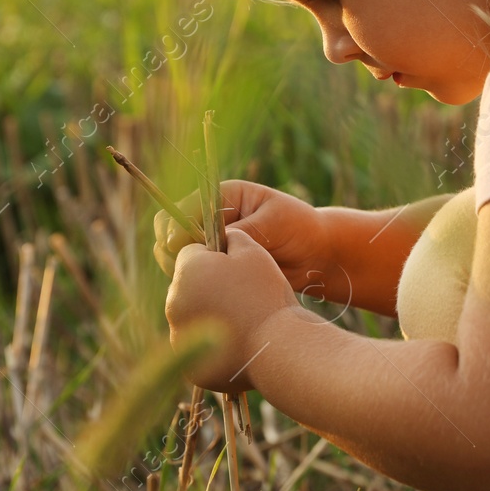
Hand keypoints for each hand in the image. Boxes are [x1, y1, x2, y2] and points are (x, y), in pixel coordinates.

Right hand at [153, 180, 334, 285]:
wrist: (318, 255)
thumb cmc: (301, 228)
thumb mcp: (275, 223)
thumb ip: (245, 230)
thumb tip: (213, 244)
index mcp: (223, 197)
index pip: (184, 207)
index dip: (176, 226)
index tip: (180, 244)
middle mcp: (211, 220)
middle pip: (171, 231)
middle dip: (172, 249)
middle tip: (184, 266)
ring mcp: (211, 245)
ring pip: (176, 257)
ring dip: (180, 269)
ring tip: (195, 281)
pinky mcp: (217, 269)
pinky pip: (193, 276)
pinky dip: (193, 284)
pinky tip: (204, 293)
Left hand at [165, 228, 299, 392]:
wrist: (278, 348)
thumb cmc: (267, 295)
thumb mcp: (254, 252)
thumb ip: (232, 237)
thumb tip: (221, 236)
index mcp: (187, 271)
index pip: (191, 253)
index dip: (215, 257)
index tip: (236, 268)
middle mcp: (174, 303)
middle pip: (188, 286)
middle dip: (209, 286)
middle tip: (243, 295)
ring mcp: (180, 338)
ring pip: (192, 317)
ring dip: (210, 315)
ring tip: (244, 320)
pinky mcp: (191, 367)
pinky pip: (200, 351)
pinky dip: (215, 347)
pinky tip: (240, 343)